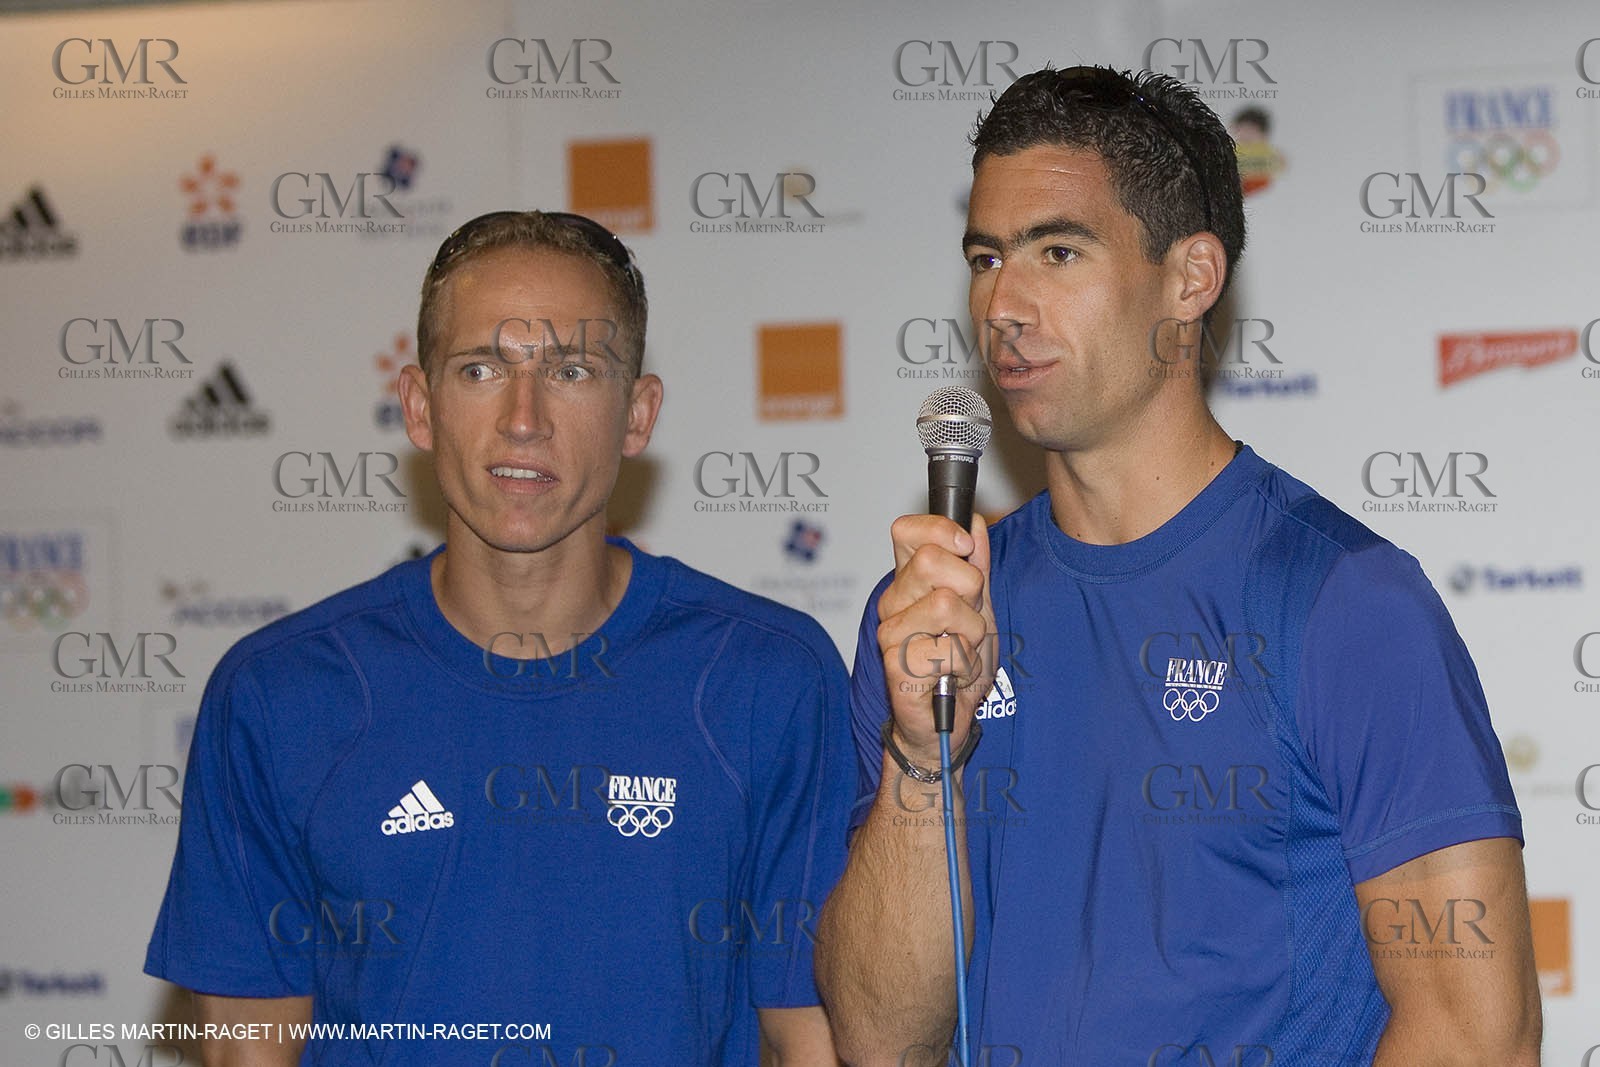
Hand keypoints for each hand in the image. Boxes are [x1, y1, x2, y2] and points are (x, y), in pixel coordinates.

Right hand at [875, 514, 995, 764]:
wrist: (949, 720)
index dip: (942, 530)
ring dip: (971, 633)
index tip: (966, 549)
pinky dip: (965, 664)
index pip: (908, 531)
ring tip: (963, 651)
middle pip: (931, 561)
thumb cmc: (957, 665)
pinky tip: (954, 675)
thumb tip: (974, 524)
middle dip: (970, 589)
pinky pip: (947, 648)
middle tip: (968, 619)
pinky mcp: (895, 665)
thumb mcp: (979, 607)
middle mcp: (893, 602)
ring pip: (945, 604)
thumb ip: (975, 565)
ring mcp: (890, 633)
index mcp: (908, 581)